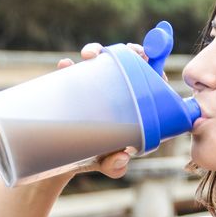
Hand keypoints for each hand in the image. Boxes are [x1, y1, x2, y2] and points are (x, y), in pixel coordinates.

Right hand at [56, 42, 167, 178]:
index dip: (154, 68)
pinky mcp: (74, 90)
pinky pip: (72, 73)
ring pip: (102, 62)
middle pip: (131, 64)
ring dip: (97, 51)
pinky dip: (68, 67)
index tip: (150, 59)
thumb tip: (120, 157)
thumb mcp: (108, 164)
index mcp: (137, 109)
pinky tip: (65, 65)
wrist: (61, 164)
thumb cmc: (96, 160)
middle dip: (132, 51)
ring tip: (89, 55)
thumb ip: (115, 165)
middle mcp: (118, 95)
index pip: (153, 83)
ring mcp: (96, 89)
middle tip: (128, 51)